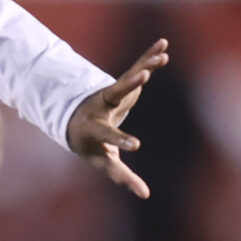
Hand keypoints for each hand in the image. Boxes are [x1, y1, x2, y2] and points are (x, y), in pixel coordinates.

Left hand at [65, 39, 168, 197]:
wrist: (77, 121)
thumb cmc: (93, 145)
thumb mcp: (105, 161)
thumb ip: (123, 176)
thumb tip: (145, 195)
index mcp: (95, 130)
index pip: (108, 135)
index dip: (121, 140)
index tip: (135, 145)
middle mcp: (101, 108)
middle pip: (114, 95)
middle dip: (128, 87)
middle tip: (143, 77)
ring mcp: (110, 93)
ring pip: (126, 78)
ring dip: (143, 67)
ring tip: (161, 57)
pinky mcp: (120, 84)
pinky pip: (136, 67)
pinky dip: (149, 57)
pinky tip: (163, 44)